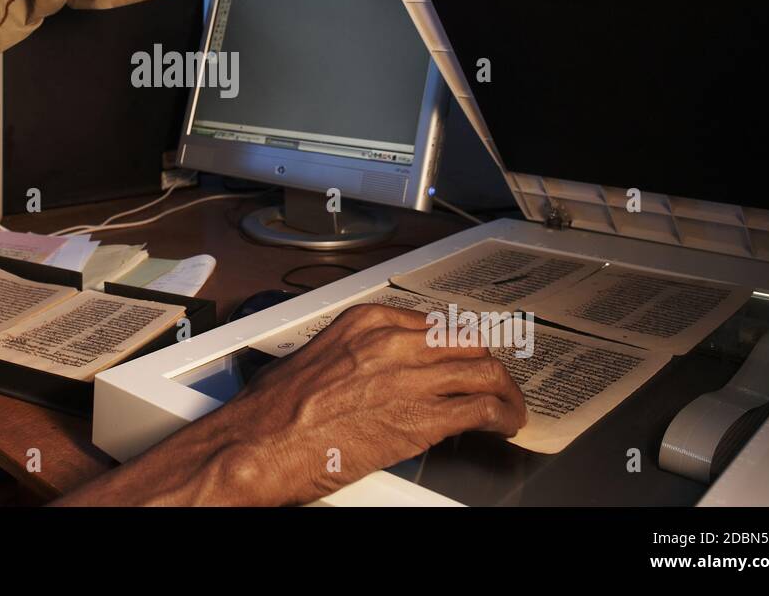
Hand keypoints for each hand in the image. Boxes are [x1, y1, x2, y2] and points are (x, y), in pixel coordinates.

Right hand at [217, 303, 527, 504]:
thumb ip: (352, 358)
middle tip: (495, 383)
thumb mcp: (314, 361)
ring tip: (510, 408)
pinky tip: (504, 425)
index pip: (435, 324)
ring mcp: (412, 378)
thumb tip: (364, 373)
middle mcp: (393, 343)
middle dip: (487, 365)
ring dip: (505, 392)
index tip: (463, 358)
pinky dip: (502, 417)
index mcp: (365, 323)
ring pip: (485, 373)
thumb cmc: (271, 411)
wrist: (259, 444)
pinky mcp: (423, 419)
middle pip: (466, 343)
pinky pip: (481, 409)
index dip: (457, 346)